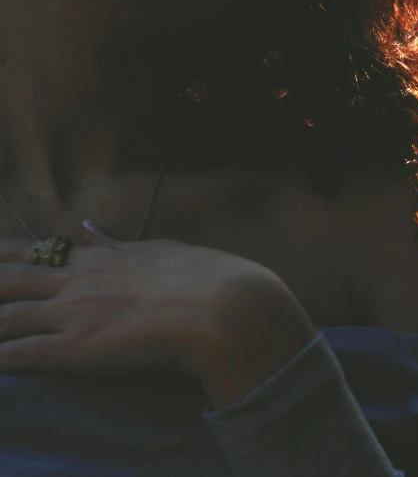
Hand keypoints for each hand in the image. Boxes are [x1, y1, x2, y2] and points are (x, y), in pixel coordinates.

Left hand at [0, 222, 315, 402]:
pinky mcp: (77, 348)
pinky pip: (20, 354)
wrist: (226, 307)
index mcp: (107, 259)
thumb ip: (123, 244)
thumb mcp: (165, 251)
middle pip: (11, 277)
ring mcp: (76, 313)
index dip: (8, 256)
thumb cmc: (211, 280)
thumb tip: (92, 229)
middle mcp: (82, 282)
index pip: (43, 252)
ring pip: (7, 315)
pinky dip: (0, 357)